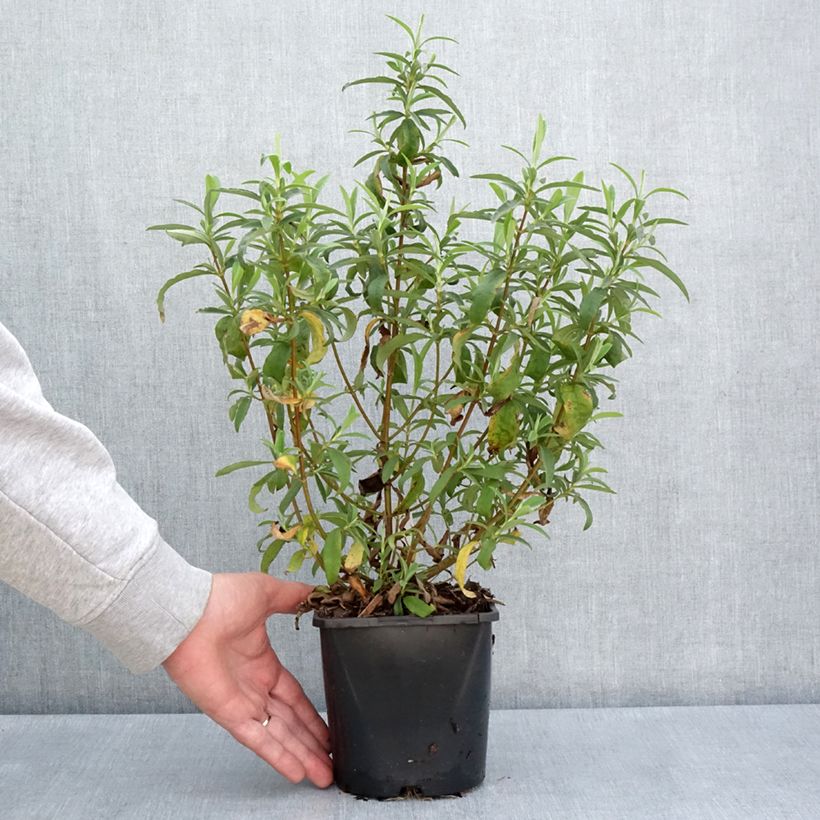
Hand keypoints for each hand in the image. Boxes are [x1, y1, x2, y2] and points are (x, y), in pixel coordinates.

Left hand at [162, 572, 332, 787]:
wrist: (187, 612)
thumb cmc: (219, 598)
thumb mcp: (266, 593)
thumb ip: (293, 597)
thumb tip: (316, 593)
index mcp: (263, 663)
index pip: (293, 696)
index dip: (312, 714)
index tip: (328, 728)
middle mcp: (253, 687)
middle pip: (290, 723)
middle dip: (311, 743)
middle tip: (333, 762)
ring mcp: (241, 702)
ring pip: (278, 736)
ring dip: (302, 755)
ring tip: (324, 776)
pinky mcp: (228, 713)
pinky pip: (257, 739)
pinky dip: (277, 755)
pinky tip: (296, 771)